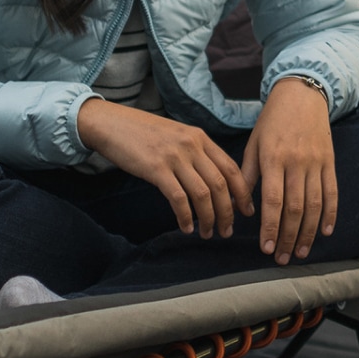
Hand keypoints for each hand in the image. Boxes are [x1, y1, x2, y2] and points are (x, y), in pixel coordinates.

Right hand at [76, 97, 253, 237]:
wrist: (113, 124)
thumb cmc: (144, 133)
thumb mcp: (177, 136)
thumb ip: (196, 153)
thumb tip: (212, 182)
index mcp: (200, 137)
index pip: (231, 167)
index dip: (242, 192)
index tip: (246, 211)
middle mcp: (192, 145)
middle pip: (221, 184)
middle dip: (228, 212)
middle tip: (227, 230)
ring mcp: (175, 157)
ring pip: (203, 194)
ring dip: (209, 218)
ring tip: (208, 233)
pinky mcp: (157, 169)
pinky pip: (178, 198)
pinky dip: (186, 217)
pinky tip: (186, 227)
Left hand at [242, 78, 337, 265]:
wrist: (302, 95)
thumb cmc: (272, 121)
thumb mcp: (254, 144)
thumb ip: (248, 176)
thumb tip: (243, 208)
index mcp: (273, 158)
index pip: (273, 201)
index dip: (271, 227)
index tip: (266, 249)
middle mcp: (296, 162)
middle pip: (295, 208)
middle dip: (289, 237)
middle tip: (283, 258)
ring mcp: (316, 162)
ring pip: (315, 205)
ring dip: (309, 232)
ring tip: (302, 252)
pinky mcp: (330, 161)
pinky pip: (332, 192)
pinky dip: (331, 214)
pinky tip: (325, 232)